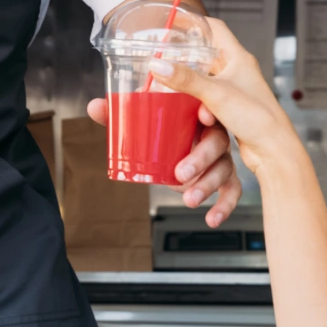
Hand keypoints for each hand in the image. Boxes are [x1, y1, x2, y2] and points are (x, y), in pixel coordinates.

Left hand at [86, 91, 243, 227]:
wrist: (175, 153)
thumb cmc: (161, 133)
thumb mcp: (140, 124)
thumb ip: (118, 115)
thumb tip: (94, 106)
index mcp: (197, 114)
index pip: (208, 107)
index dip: (209, 110)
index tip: (203, 115)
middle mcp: (214, 133)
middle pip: (217, 141)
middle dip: (201, 158)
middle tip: (180, 174)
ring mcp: (221, 156)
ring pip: (224, 169)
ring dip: (207, 186)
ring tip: (189, 201)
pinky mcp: (224, 177)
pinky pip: (231, 191)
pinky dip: (224, 206)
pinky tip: (212, 219)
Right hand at [146, 18, 301, 184]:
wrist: (273, 150)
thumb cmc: (257, 118)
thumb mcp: (216, 94)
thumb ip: (186, 79)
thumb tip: (158, 65)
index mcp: (239, 58)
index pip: (216, 28)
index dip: (195, 21)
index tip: (175, 21)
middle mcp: (237, 71)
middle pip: (207, 53)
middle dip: (186, 53)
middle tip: (165, 53)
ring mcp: (234, 90)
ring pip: (205, 77)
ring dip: (189, 80)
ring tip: (170, 81)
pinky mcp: (231, 108)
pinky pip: (207, 96)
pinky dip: (194, 98)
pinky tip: (184, 105)